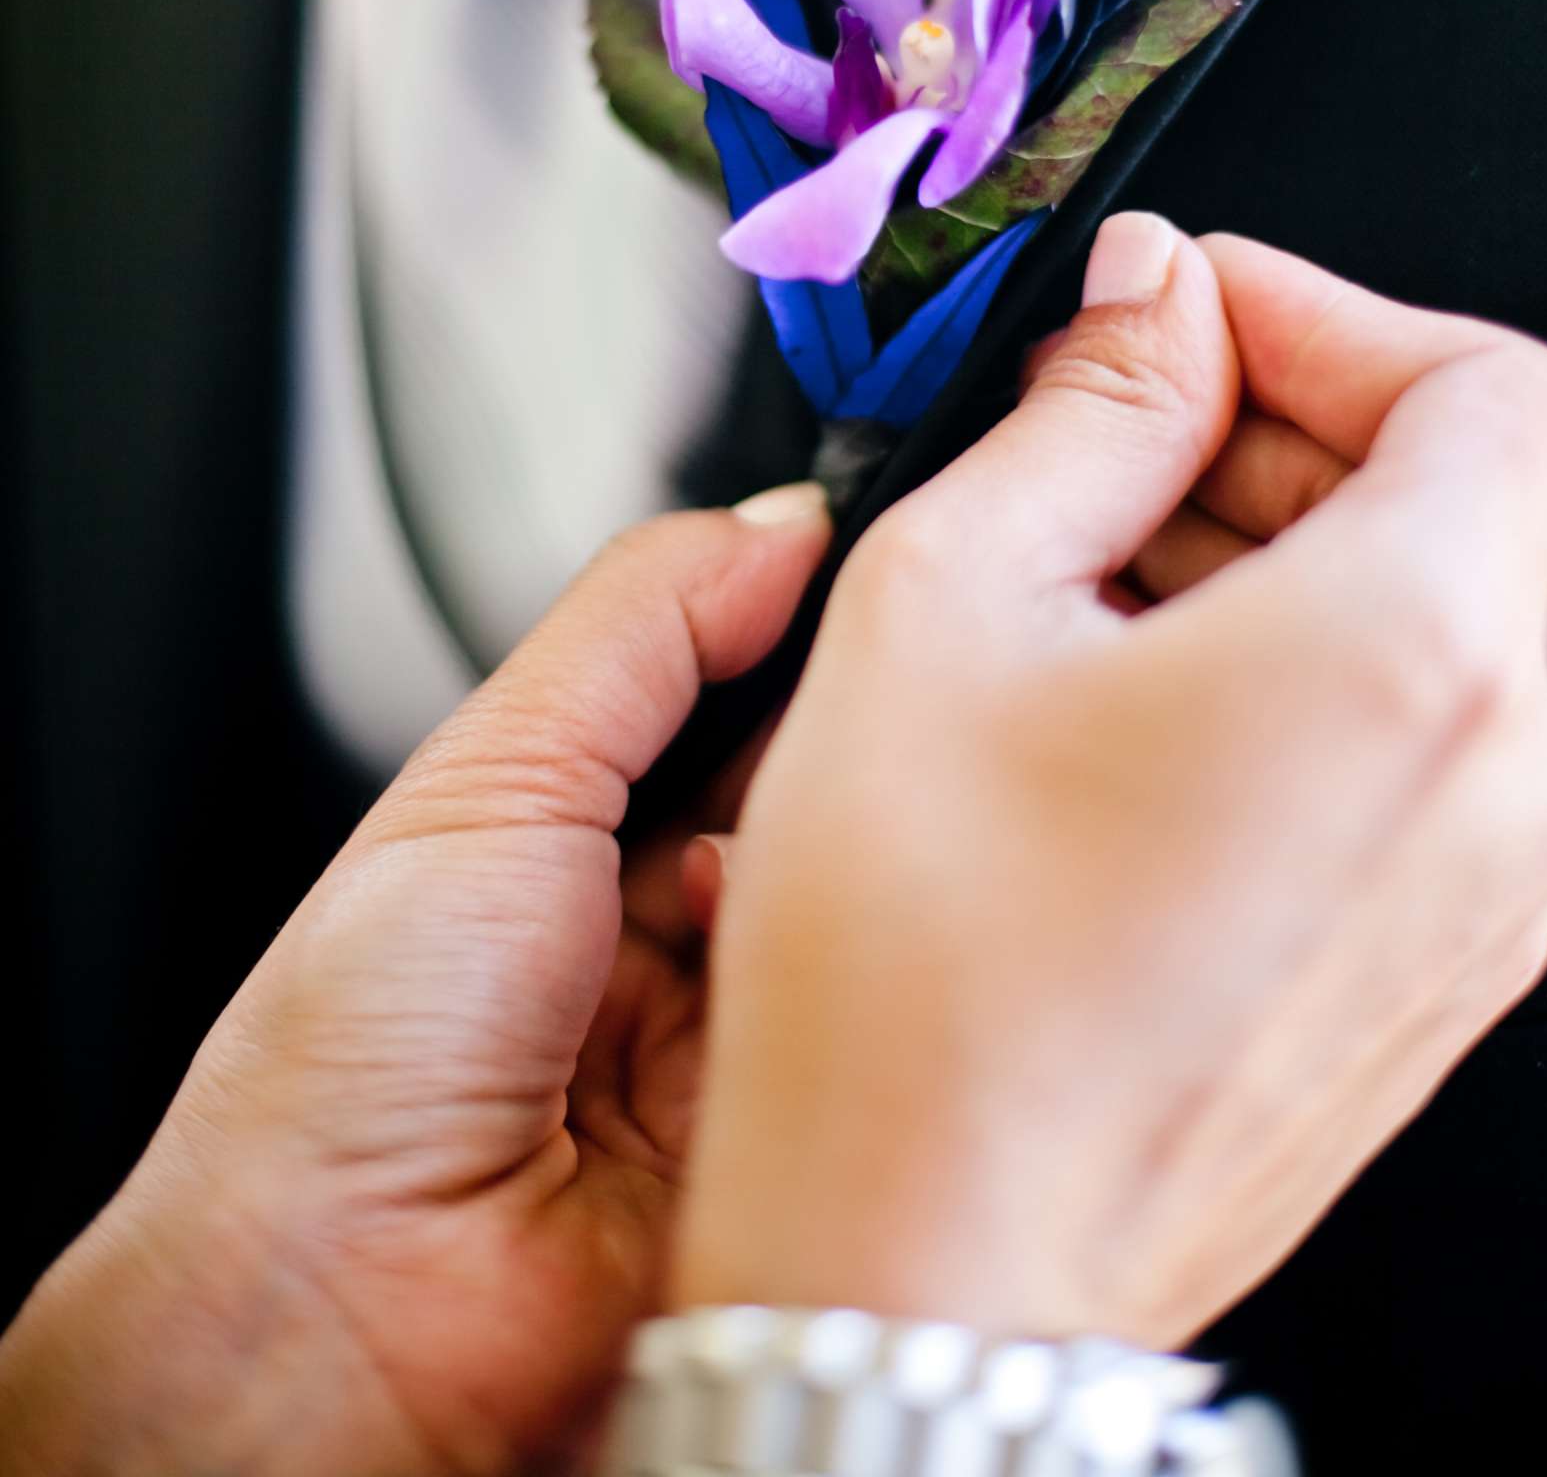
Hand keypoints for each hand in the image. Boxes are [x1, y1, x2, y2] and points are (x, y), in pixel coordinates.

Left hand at [0, 494, 830, 1476]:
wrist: (348, 1318)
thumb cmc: (351, 1068)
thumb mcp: (492, 776)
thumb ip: (640, 626)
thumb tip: (782, 524)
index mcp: (597, 839)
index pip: (755, 697)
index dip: (818, 635)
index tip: (892, 566)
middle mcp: (691, 936)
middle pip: (833, 787)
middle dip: (855, 738)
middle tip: (884, 686)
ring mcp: (765, 1040)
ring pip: (881, 894)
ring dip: (862, 856)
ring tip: (834, 836)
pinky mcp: (832, 1140)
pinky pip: (902, 1020)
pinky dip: (886, 975)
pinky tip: (846, 953)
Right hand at [675, 219, 1546, 1346]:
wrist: (923, 1265)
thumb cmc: (918, 980)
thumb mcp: (948, 600)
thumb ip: (1087, 408)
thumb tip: (1150, 301)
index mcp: (1410, 662)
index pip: (1488, 385)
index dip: (1327, 313)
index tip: (1191, 320)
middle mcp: (1497, 786)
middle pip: (1465, 505)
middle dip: (1283, 425)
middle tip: (1110, 425)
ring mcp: (1481, 896)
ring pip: (1429, 628)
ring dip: (1274, 551)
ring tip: (1083, 574)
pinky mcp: (1431, 967)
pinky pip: (1407, 753)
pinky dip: (1292, 677)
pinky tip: (1120, 700)